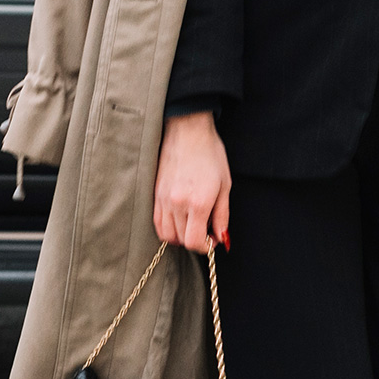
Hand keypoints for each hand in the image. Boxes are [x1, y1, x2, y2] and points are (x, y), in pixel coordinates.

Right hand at [153, 111, 232, 250]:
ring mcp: (163, 199)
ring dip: (180, 235)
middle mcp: (178, 204)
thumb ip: (222, 215)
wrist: (187, 131)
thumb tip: (221, 237)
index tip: (212, 239)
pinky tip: (178, 218)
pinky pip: (157, 221)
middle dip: (195, 241)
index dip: (205, 247)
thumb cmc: (210, 154)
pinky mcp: (154, 194)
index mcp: (198, 202)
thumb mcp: (224, 185)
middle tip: (205, 230)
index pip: (194, 242)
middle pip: (181, 240)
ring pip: (166, 234)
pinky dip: (167, 227)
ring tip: (191, 224)